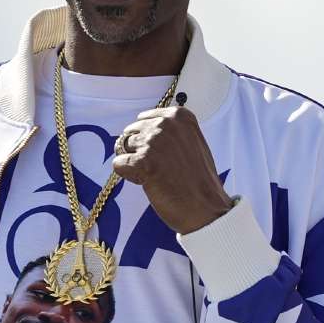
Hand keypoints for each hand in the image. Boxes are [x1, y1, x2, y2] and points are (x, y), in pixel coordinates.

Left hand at [112, 106, 232, 233]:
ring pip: (122, 147)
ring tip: (153, 175)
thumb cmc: (199, 179)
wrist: (205, 206)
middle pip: (131, 132)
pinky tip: (146, 182)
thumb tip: (143, 130)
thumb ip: (169, 132)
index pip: (143, 118)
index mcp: (179, 116)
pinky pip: (118, 163)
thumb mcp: (190, 142)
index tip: (162, 153)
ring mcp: (153, 142)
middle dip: (137, 149)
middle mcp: (166, 124)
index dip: (147, 138)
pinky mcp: (142, 161)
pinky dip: (127, 175)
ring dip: (133, 163)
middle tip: (157, 167)